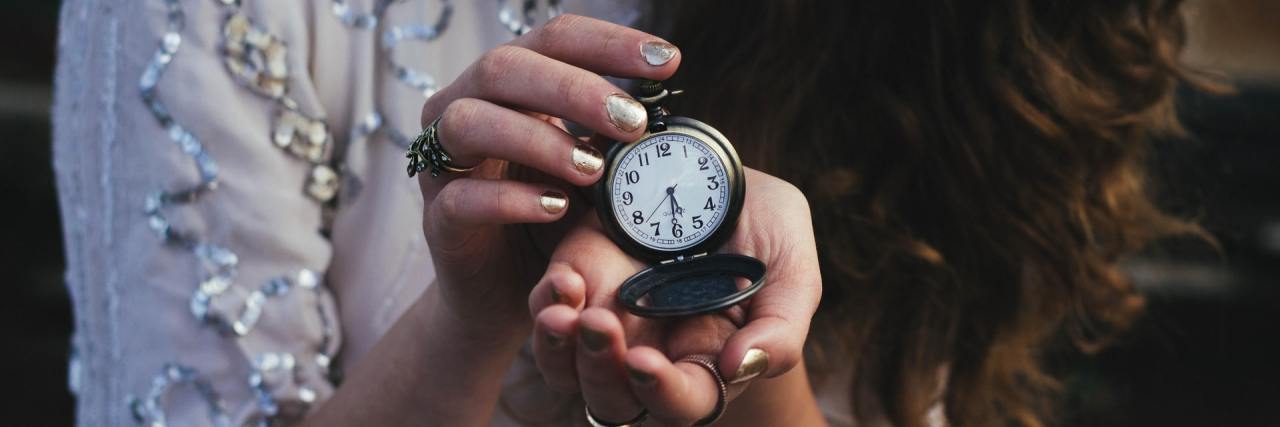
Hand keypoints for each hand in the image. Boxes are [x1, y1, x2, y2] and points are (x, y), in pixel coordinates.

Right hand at [415, 15, 681, 333]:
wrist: (509, 294)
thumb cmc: (553, 218)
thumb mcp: (592, 168)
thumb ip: (614, 135)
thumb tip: (668, 108)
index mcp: (510, 85)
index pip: (553, 39)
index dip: (609, 43)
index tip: (668, 61)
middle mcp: (467, 107)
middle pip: (505, 66)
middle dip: (575, 89)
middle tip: (633, 121)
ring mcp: (445, 162)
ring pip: (471, 121)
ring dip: (539, 139)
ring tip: (594, 170)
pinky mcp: (438, 218)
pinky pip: (461, 197)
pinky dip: (511, 199)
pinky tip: (556, 207)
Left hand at [527, 169, 821, 424]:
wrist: (717, 171)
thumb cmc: (763, 229)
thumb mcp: (791, 269)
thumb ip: (781, 328)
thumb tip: (742, 367)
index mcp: (707, 361)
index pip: (684, 402)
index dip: (664, 392)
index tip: (645, 361)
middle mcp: (652, 351)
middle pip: (614, 399)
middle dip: (600, 372)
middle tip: (598, 326)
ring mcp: (609, 318)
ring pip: (566, 368)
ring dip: (559, 350)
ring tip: (565, 314)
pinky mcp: (577, 278)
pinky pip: (545, 309)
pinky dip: (545, 303)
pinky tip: (564, 281)